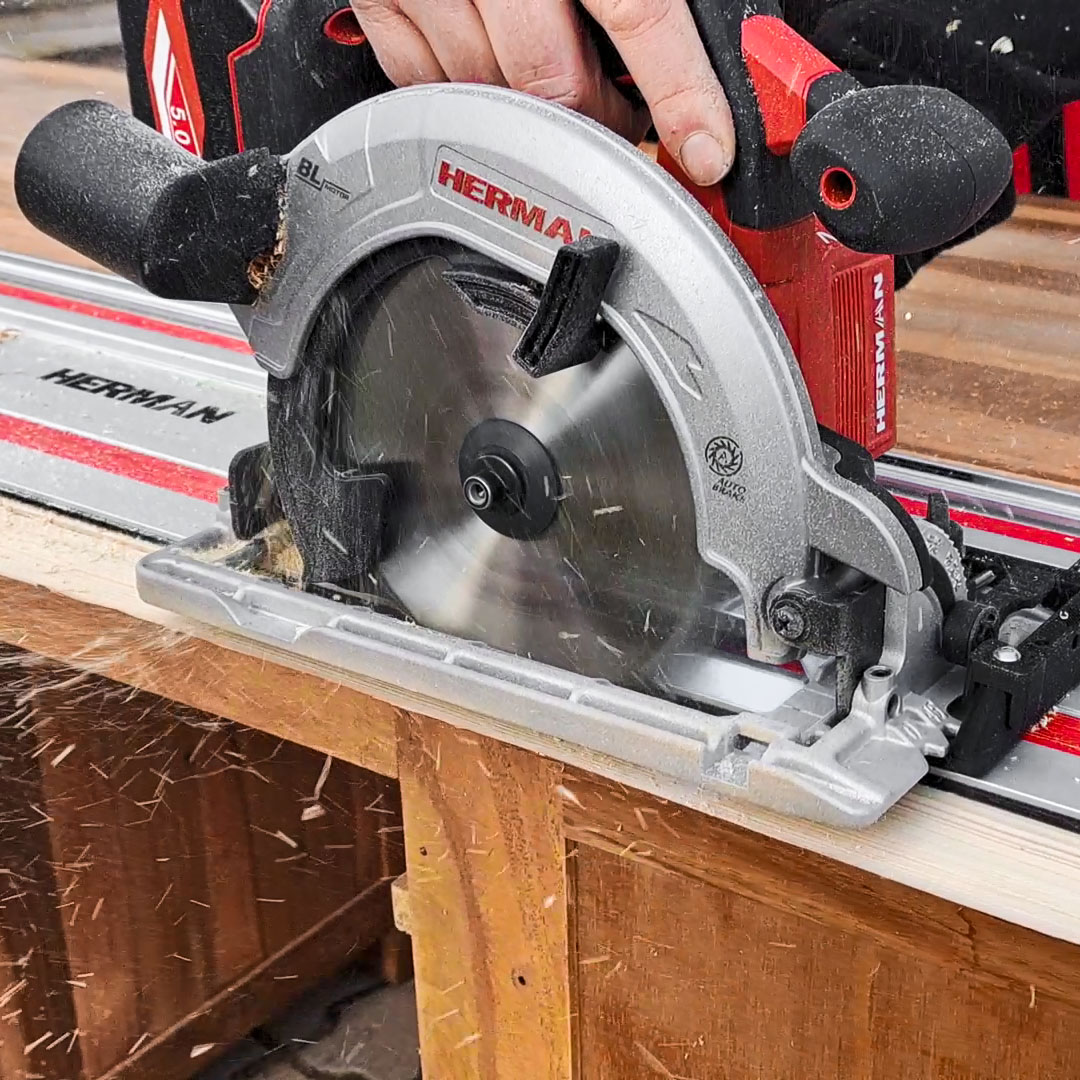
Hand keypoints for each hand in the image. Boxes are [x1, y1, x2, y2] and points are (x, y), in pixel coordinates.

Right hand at [349, 0, 735, 185]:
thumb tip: (707, 33)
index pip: (640, 13)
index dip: (679, 92)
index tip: (704, 147)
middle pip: (557, 83)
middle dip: (598, 119)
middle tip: (621, 115)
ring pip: (493, 95)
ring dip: (532, 109)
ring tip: (556, 81)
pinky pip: (427, 83)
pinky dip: (467, 94)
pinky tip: (492, 69)